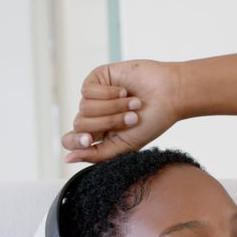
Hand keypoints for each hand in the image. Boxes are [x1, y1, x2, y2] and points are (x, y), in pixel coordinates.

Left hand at [60, 59, 181, 162]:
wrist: (169, 96)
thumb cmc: (151, 122)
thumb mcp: (124, 146)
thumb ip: (96, 155)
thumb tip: (67, 158)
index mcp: (98, 134)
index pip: (71, 140)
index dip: (76, 141)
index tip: (88, 140)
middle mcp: (93, 115)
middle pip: (80, 124)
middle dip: (108, 122)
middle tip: (132, 119)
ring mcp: (93, 97)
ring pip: (84, 108)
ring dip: (113, 108)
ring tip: (133, 104)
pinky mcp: (96, 79)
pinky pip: (88, 91)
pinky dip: (109, 93)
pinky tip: (124, 91)